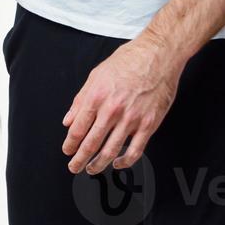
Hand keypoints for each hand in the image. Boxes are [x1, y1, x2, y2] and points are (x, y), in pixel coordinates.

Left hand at [61, 35, 183, 173]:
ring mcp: (131, 119)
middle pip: (91, 143)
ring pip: (110, 151)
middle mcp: (112, 110)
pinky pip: (134, 151)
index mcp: (97, 96)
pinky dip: (124, 162)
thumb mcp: (96, 75)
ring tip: (91, 169)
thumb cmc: (128, 61)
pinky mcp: (149, 124)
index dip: (70, 144)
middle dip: (79, 159)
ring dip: (98, 164)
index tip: (67, 151)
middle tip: (73, 167)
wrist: (158, 55)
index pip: (78, 128)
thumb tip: (68, 121)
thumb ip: (81, 100)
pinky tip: (117, 164)